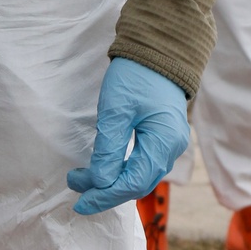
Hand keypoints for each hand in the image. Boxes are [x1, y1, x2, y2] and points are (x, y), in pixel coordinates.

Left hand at [68, 58, 189, 214]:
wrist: (158, 49)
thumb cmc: (136, 75)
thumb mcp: (116, 110)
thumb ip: (108, 149)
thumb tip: (98, 183)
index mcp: (164, 142)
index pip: (132, 183)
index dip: (104, 195)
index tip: (79, 199)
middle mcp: (173, 148)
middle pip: (139, 184)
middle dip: (107, 191)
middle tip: (77, 189)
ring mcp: (171, 143)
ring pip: (142, 176)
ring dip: (114, 182)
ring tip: (87, 180)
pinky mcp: (165, 137)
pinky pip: (145, 164)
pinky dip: (124, 171)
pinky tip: (107, 169)